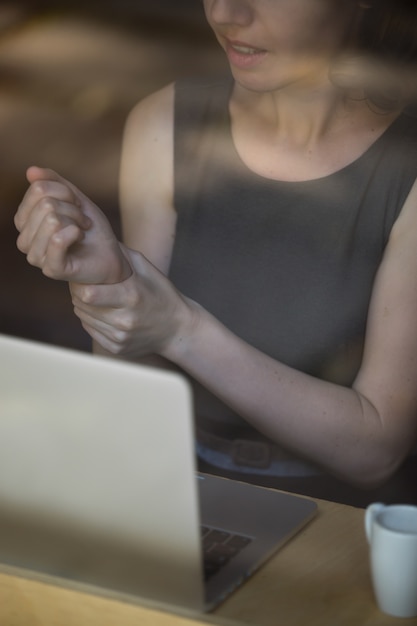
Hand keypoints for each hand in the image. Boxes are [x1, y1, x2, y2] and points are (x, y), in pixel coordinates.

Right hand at [15, 166, 131, 283]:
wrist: (111, 255)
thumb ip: (53, 183)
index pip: (39, 189)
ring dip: (76, 221)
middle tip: (83, 221)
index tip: (77, 206)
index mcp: (24, 221)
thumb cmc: (91, 230)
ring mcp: (36, 257)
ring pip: (52, 220)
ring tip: (82, 231)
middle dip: (72, 208)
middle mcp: (24, 240)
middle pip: (46, 204)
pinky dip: (75, 233)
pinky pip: (57, 240)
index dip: (65, 192)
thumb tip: (30, 171)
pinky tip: (80, 237)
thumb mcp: (74, 200)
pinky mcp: (52, 269)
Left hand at [69, 246, 198, 357]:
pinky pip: (90, 330)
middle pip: (82, 305)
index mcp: (132, 296)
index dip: (80, 283)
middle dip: (80, 292)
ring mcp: (119, 336)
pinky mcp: (116, 348)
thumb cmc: (162, 294)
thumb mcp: (147, 269)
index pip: (89, 293)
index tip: (84, 276)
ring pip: (83, 317)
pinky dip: (92, 320)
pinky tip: (105, 312)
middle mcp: (124, 320)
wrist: (177, 329)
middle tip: (89, 284)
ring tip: (99, 298)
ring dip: (84, 306)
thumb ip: (121, 255)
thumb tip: (95, 237)